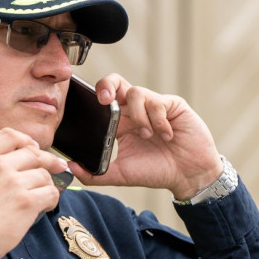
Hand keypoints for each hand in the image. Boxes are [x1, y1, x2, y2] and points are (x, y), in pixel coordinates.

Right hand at [0, 128, 68, 258]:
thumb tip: (12, 168)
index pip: (10, 135)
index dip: (26, 140)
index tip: (33, 147)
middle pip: (33, 154)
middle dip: (48, 161)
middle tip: (57, 167)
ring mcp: (14, 183)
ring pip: (44, 175)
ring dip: (46, 185)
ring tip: (41, 196)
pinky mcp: (26, 202)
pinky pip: (51, 193)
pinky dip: (51, 200)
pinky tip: (45, 206)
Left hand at [69, 73, 223, 199]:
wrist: (189, 176)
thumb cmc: (156, 172)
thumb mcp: (122, 175)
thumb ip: (95, 174)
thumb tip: (70, 167)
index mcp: (120, 122)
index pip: (103, 100)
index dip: (95, 96)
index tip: (92, 104)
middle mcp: (135, 110)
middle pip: (116, 82)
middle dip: (107, 85)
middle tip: (105, 100)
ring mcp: (154, 105)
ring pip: (136, 93)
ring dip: (138, 116)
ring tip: (148, 136)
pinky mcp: (173, 105)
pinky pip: (158, 102)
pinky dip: (158, 121)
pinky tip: (167, 135)